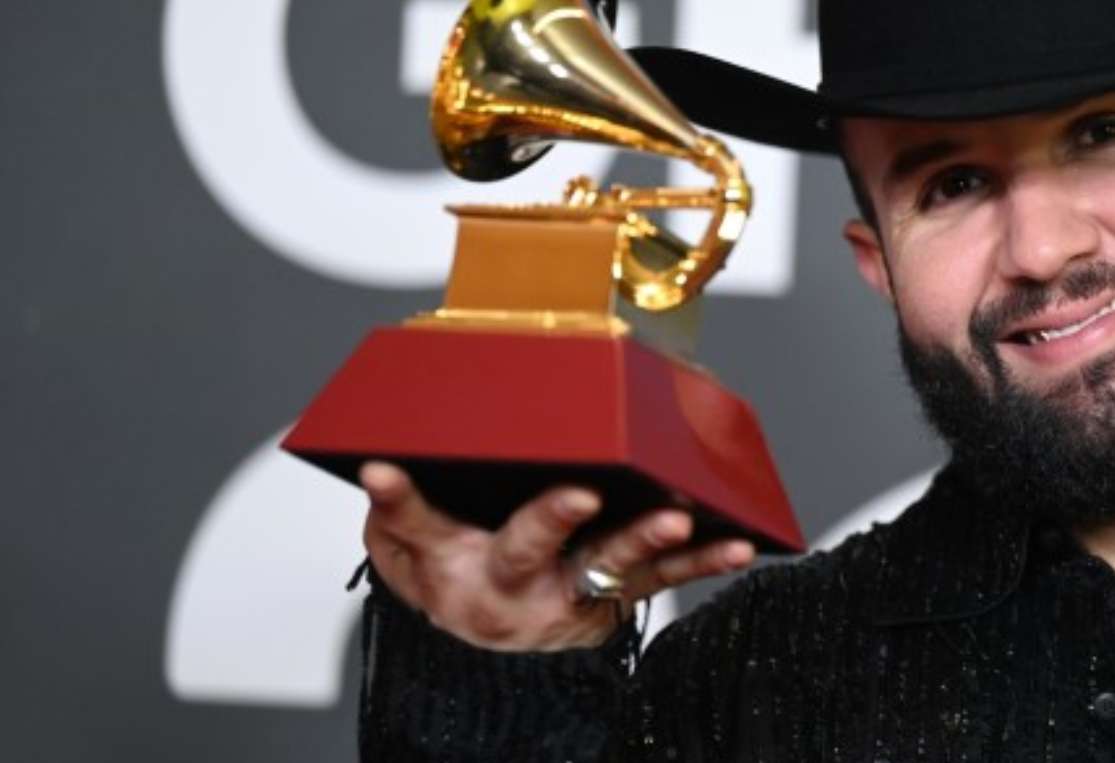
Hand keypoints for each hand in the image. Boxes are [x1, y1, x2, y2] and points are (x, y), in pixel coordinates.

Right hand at [359, 461, 756, 651]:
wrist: (496, 645)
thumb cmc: (457, 580)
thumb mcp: (408, 554)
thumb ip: (397, 512)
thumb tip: (377, 469)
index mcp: (460, 569)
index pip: (426, 529)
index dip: (403, 502)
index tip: (382, 470)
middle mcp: (517, 588)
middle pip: (534, 550)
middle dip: (556, 521)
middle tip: (579, 495)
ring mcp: (574, 595)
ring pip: (611, 565)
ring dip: (648, 542)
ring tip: (681, 519)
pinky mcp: (616, 599)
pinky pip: (662, 578)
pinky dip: (700, 563)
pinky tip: (737, 546)